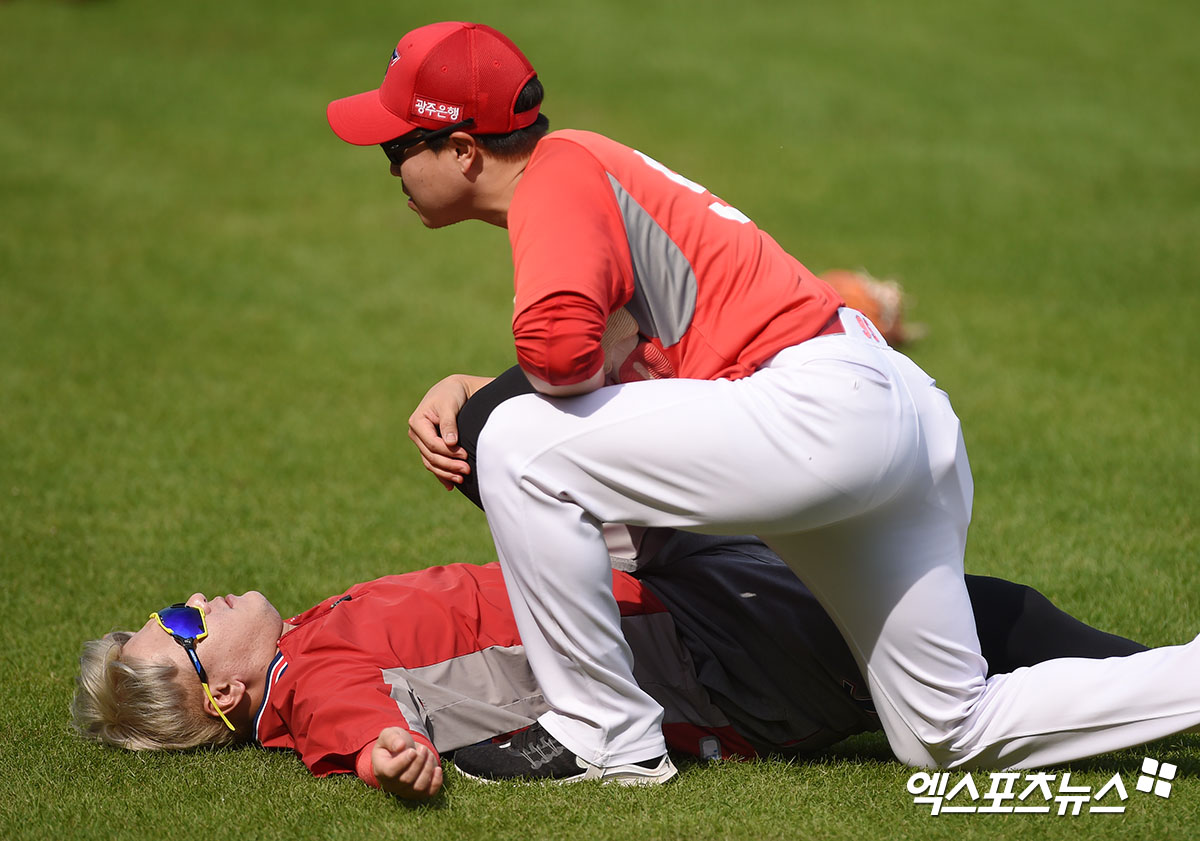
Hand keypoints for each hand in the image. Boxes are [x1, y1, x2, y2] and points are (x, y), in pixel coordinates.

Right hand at [372, 727, 443, 800]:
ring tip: (428, 755)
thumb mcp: (389, 734)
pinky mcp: (418, 793)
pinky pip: (429, 793)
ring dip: (428, 769)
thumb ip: (392, 738)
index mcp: (381, 769)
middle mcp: (391, 784)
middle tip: (423, 749)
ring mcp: (405, 791)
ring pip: (419, 787)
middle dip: (419, 761)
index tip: (412, 751)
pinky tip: (437, 769)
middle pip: (407, 779)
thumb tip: (400, 746)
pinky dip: (436, 782)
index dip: (403, 762)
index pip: (390, 772)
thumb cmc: (394, 743)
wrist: (403, 752)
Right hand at [407, 374, 492, 489]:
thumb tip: (451, 443)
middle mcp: (416, 434)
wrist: (453, 390)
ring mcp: (421, 442)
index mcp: (417, 422)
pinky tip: (450, 486)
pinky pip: (433, 463)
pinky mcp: (429, 447)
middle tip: (467, 470)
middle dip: (449, 465)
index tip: (465, 455)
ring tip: (462, 479)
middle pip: (431, 456)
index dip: (448, 452)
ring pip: (431, 462)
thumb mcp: (450, 404)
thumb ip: (449, 422)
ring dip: (446, 472)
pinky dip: (442, 474)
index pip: (432, 444)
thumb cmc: (451, 394)